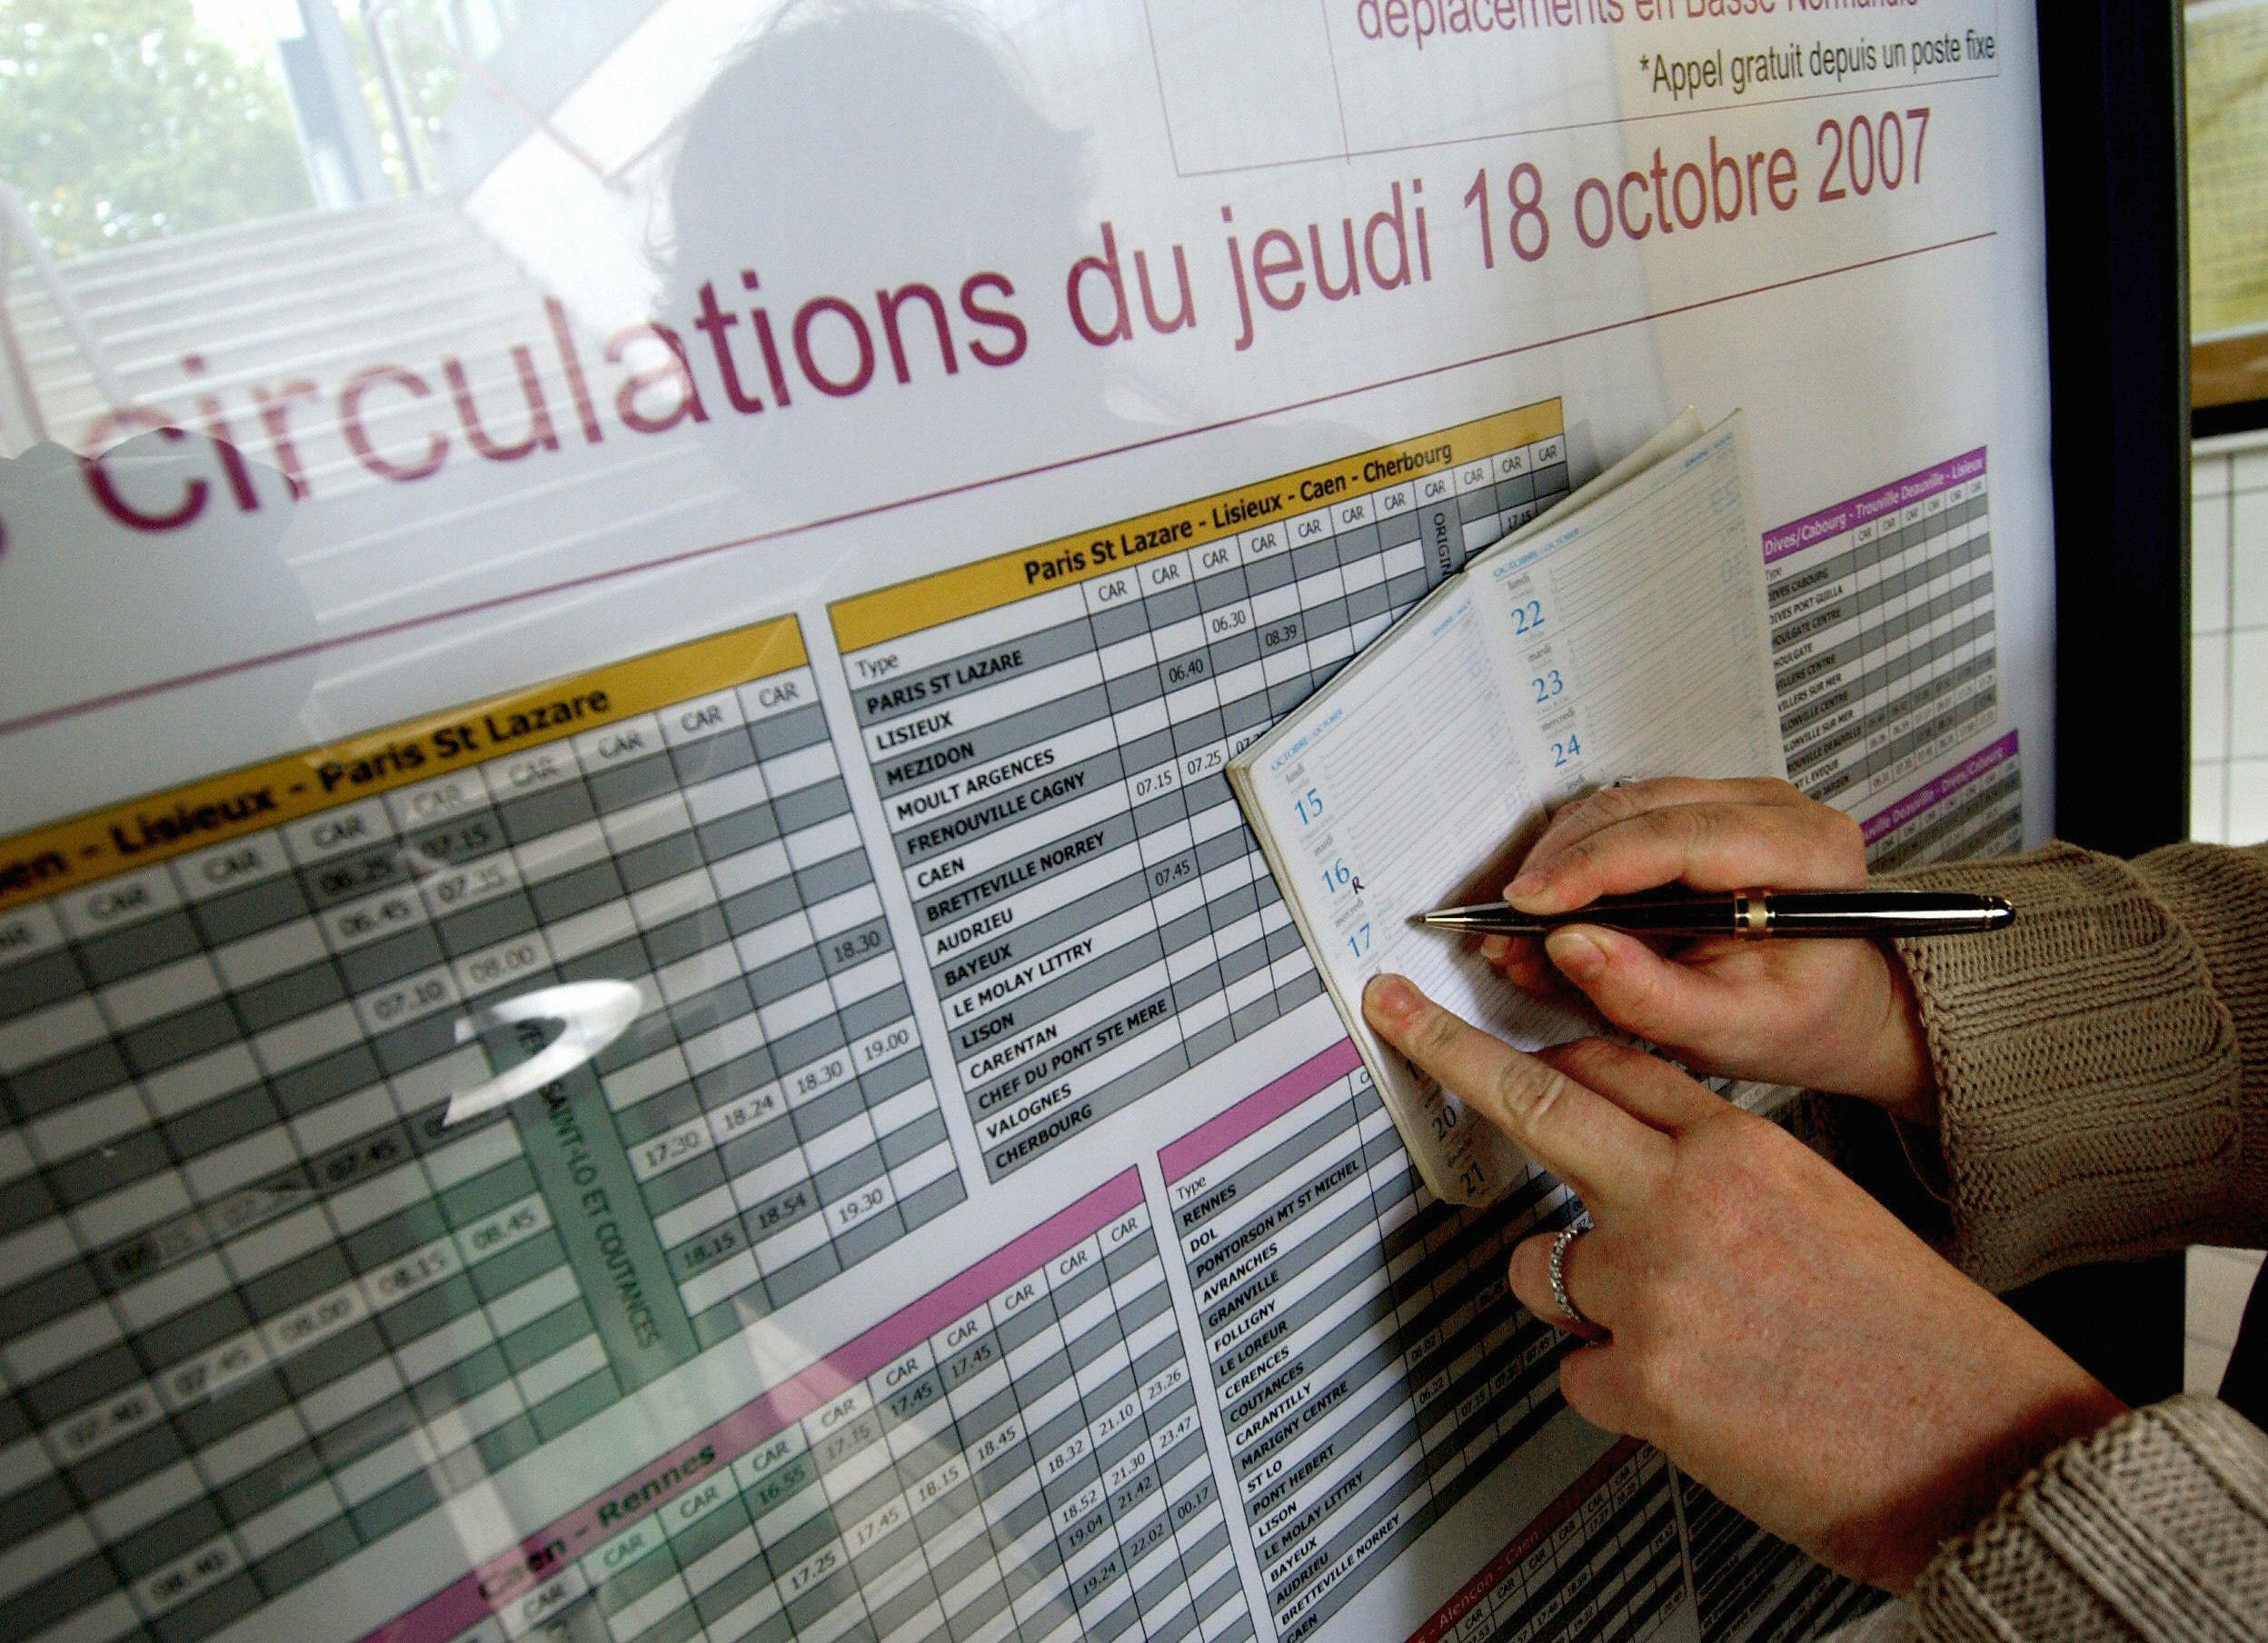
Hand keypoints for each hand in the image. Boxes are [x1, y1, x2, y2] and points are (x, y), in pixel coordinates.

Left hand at [1362, 975, 2125, 1589]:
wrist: (1984, 1451)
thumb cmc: (1921, 1341)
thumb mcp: (1825, 1212)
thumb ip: (1720, 1178)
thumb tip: (1629, 1163)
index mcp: (1741, 1151)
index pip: (1613, 1061)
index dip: (1540, 1036)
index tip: (1479, 1011)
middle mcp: (1684, 1203)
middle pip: (1534, 1101)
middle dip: (1446, 1049)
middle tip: (1395, 1016)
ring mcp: (1650, 1290)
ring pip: (1540, 1265)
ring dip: (1578, 1295)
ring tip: (1675, 1332)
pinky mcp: (1638, 1384)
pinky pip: (1576, 1374)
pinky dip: (1618, 1391)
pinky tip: (1693, 1402)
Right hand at [1488, 777, 1935, 1122]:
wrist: (1832, 1010)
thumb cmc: (1797, 1022)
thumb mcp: (1728, 1030)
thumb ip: (1649, 995)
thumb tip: (1568, 945)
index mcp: (1807, 854)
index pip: (1679, 837)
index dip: (1591, 867)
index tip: (1527, 904)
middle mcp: (1773, 807)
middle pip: (1637, 808)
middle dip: (1558, 867)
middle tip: (1505, 927)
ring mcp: (1733, 799)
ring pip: (1616, 807)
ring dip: (1555, 865)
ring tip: (1518, 933)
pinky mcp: (1697, 810)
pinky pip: (1617, 821)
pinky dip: (1570, 866)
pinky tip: (1545, 917)